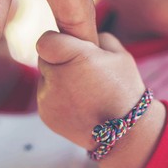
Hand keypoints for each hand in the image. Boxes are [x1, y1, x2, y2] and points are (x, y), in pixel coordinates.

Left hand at [37, 32, 165, 167]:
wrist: (123, 132)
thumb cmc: (124, 90)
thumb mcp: (119, 55)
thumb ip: (96, 38)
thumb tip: (79, 35)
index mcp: (75, 57)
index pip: (45, 41)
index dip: (55, 42)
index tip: (67, 48)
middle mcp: (57, 77)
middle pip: (43, 59)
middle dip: (58, 61)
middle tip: (79, 72)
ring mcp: (48, 98)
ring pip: (44, 79)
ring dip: (56, 81)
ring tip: (81, 93)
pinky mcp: (45, 115)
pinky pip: (45, 97)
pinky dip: (56, 99)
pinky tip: (77, 106)